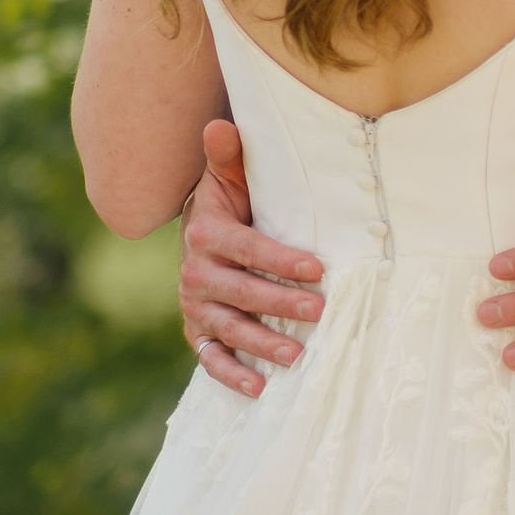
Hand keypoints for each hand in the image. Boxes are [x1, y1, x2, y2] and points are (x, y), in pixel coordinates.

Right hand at [177, 118, 325, 399]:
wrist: (202, 231)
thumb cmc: (232, 202)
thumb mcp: (230, 178)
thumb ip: (229, 157)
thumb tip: (220, 125)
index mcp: (206, 232)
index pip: (246, 247)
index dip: (280, 259)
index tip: (318, 269)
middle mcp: (195, 271)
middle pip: (239, 291)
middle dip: (278, 303)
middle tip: (319, 311)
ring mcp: (196, 305)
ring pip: (228, 328)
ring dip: (261, 343)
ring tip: (297, 353)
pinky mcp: (198, 330)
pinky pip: (210, 357)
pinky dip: (230, 374)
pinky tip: (259, 389)